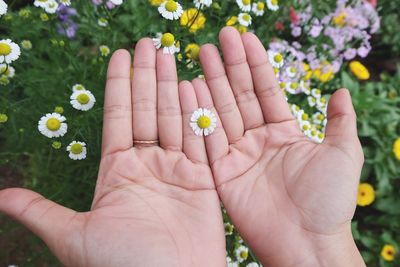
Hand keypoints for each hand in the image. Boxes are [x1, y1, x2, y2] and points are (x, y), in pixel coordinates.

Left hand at [0, 39, 225, 266]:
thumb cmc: (124, 265)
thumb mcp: (74, 237)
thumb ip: (41, 211)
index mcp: (118, 173)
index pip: (118, 119)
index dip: (119, 86)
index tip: (119, 56)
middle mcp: (147, 167)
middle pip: (147, 112)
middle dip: (148, 77)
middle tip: (150, 43)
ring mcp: (177, 171)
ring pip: (174, 119)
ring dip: (171, 87)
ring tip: (171, 55)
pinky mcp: (203, 180)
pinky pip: (200, 140)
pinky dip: (197, 115)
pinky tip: (194, 87)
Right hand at [195, 27, 364, 266]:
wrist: (305, 242)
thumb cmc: (328, 201)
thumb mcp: (343, 154)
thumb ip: (339, 121)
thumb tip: (341, 91)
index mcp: (284, 132)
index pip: (266, 90)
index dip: (255, 63)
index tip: (244, 38)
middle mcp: (258, 140)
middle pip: (240, 96)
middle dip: (229, 66)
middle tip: (218, 38)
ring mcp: (237, 155)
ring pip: (222, 112)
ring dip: (211, 84)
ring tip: (201, 55)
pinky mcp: (220, 173)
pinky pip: (208, 139)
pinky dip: (198, 115)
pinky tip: (189, 90)